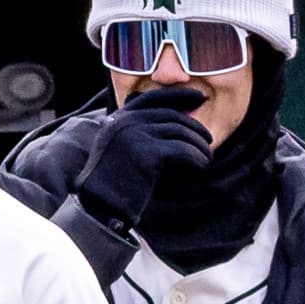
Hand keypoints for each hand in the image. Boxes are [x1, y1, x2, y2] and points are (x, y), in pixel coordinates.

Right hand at [76, 85, 210, 230]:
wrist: (97, 207)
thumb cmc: (111, 183)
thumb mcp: (119, 149)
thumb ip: (138, 131)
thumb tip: (176, 118)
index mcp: (116, 120)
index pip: (153, 98)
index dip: (179, 96)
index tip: (200, 98)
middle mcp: (124, 123)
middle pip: (171, 115)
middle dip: (195, 128)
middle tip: (207, 141)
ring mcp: (135, 135)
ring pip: (181, 132)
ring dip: (199, 146)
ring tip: (206, 158)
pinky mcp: (147, 153)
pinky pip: (183, 151)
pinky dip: (197, 159)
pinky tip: (201, 167)